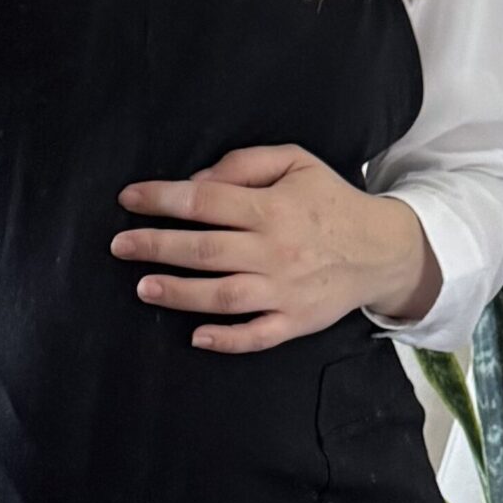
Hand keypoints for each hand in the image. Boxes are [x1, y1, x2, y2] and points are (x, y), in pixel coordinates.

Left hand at [113, 146, 442, 351]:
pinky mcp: (296, 321)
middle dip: (156, 246)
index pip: (207, 200)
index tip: (128, 200)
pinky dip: (228, 339)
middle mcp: (275, 250)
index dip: (162, 199)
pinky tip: (197, 337)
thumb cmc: (330, 201)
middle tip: (120, 246)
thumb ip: (245, 164)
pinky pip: (258, 335)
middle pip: (205, 249)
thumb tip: (198, 182)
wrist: (382, 249)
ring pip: (223, 295)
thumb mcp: (295, 162)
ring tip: (144, 288)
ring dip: (180, 293)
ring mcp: (285, 291)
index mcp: (273, 207)